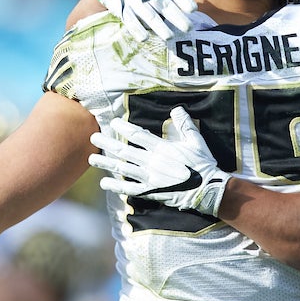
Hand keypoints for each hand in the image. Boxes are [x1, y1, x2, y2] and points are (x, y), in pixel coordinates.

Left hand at [89, 106, 230, 217]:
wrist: (207, 190)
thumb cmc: (203, 165)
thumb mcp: (197, 141)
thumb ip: (185, 125)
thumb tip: (177, 109)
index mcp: (162, 148)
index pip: (138, 136)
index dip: (124, 128)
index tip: (112, 122)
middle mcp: (152, 162)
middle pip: (125, 151)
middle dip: (108, 144)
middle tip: (93, 137)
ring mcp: (150, 178)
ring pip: (123, 169)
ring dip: (106, 163)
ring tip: (91, 159)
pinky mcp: (151, 192)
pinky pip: (130, 189)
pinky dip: (116, 186)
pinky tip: (104, 183)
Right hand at [93, 0, 203, 41]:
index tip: (193, 9)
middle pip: (162, 4)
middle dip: (176, 16)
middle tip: (189, 28)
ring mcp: (133, 1)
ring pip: (147, 15)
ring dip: (159, 27)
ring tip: (170, 37)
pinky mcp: (123, 11)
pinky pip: (130, 22)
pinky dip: (137, 30)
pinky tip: (145, 38)